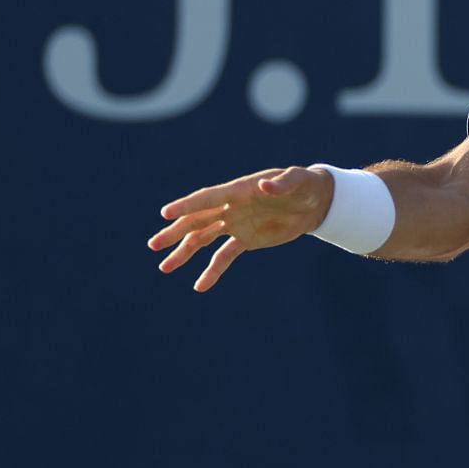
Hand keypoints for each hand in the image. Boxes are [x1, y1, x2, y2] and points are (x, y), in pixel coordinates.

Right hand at [147, 166, 333, 291]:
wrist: (314, 202)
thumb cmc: (304, 184)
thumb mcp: (298, 180)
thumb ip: (281, 183)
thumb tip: (265, 186)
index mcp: (238, 190)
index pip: (208, 198)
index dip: (188, 205)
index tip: (166, 213)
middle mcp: (231, 207)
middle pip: (196, 220)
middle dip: (175, 232)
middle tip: (154, 245)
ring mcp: (236, 224)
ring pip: (203, 239)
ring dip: (184, 252)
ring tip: (165, 267)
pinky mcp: (246, 240)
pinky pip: (224, 257)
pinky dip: (212, 271)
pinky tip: (199, 286)